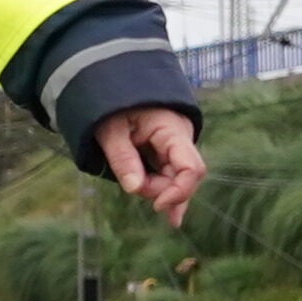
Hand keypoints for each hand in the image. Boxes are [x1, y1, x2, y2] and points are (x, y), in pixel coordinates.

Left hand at [100, 105, 206, 224]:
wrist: (113, 84)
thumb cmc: (112, 105)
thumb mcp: (110, 130)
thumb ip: (123, 158)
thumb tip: (134, 189)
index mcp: (172, 130)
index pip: (192, 168)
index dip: (179, 192)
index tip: (157, 206)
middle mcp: (180, 140)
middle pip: (181, 178)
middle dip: (159, 190)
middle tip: (131, 186)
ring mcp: (174, 146)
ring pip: (174, 179)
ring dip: (157, 190)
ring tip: (142, 193)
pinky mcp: (165, 152)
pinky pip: (168, 175)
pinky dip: (164, 191)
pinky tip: (171, 216)